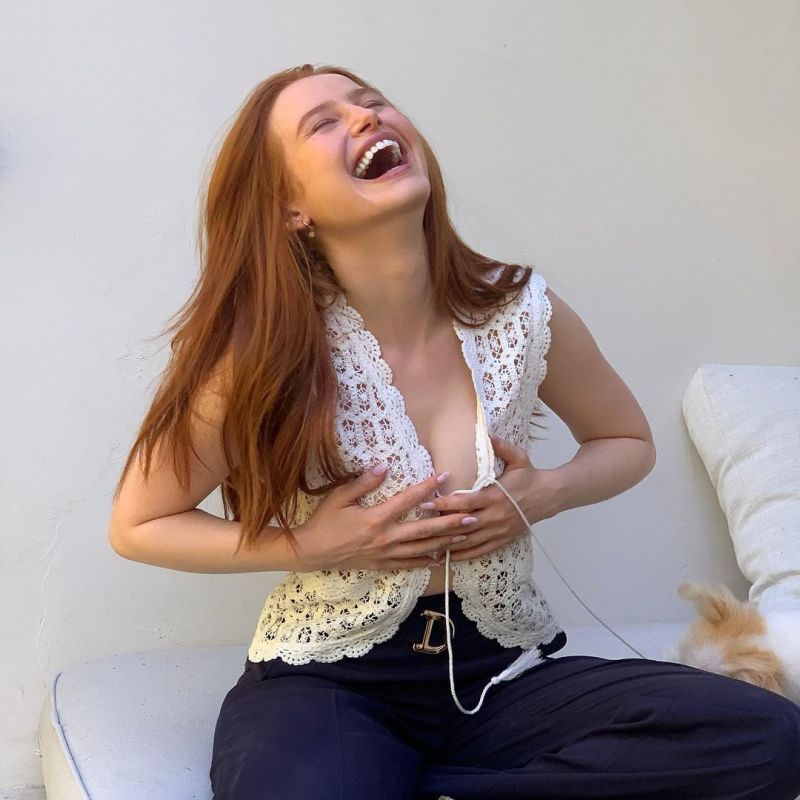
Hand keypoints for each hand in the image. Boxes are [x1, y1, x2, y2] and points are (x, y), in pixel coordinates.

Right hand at [285, 464, 484, 571]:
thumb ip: (363, 482)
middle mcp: (385, 538)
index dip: (427, 487)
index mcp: (375, 518)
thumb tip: (385, 466)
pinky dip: (426, 562)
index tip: (444, 476)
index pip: (407, 500)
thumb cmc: (324, 521)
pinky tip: (441, 558)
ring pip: (422, 549)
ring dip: (445, 542)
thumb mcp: (339, 497)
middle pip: (424, 530)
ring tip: (465, 537)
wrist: (311, 552)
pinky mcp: (382, 565)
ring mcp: (385, 554)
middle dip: (450, 523)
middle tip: (473, 517)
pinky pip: (409, 564)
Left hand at [422, 434, 562, 562]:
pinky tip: (449, 556)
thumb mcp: (518, 457)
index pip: (465, 502)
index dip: (444, 503)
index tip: (426, 503)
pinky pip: (481, 550)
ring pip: (469, 540)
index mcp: (496, 496)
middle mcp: (496, 516)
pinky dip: (464, 554)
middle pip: (463, 524)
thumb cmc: (530, 475)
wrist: (550, 496)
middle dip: (439, 525)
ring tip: (427, 545)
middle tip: (419, 526)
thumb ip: (501, 446)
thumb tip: (487, 432)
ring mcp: (499, 530)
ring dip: (448, 543)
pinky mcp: (503, 539)